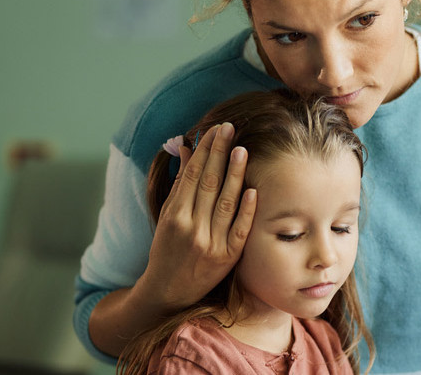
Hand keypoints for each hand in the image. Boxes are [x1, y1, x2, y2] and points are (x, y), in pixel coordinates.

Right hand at [137, 122, 256, 311]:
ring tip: (242, 149)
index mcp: (174, 216)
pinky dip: (246, 210)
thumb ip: (179, 184)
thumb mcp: (167, 216)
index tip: (214, 130)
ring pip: (225, 203)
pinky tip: (253, 189)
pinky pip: (239, 230)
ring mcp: (210, 243)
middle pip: (208, 184)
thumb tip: (189, 149)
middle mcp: (191, 228)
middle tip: (229, 128)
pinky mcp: (227, 258)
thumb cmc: (167, 249)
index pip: (191, 175)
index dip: (204, 151)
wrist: (168, 291)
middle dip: (219, 154)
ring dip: (234, 175)